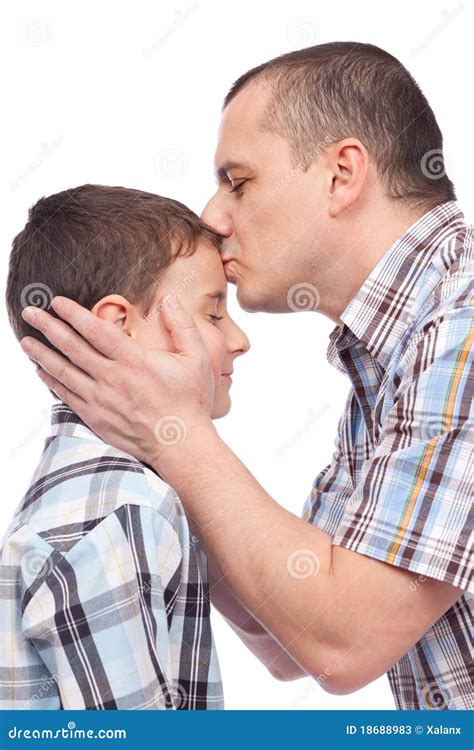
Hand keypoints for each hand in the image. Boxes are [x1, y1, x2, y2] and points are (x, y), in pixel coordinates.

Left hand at [20, 296, 214, 466]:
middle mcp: (112, 378)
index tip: (57, 302)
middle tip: (30, 313)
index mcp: (134, 360)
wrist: (180, 445)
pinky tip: (42, 372)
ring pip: (64, 372)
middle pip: (72, 347)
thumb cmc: (190, 402)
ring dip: (42, 354)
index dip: (74, 314)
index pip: (96, 330)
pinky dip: (52, 382)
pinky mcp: (96, 418)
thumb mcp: (196, 359)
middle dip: (48, 327)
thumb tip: (169, 300)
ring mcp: (101, 399)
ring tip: (25, 341)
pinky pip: (67, 396)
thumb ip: (182, 326)